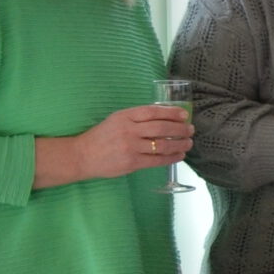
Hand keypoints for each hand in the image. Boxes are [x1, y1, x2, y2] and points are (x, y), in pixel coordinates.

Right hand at [73, 104, 195, 181]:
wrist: (82, 155)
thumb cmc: (102, 136)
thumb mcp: (116, 120)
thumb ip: (137, 118)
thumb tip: (166, 117)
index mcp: (124, 117)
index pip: (153, 111)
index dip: (171, 112)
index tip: (184, 114)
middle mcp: (128, 130)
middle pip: (161, 128)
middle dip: (180, 129)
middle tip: (190, 130)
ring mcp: (130, 147)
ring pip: (162, 145)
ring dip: (180, 144)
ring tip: (188, 143)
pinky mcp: (131, 162)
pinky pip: (157, 160)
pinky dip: (171, 157)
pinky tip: (179, 155)